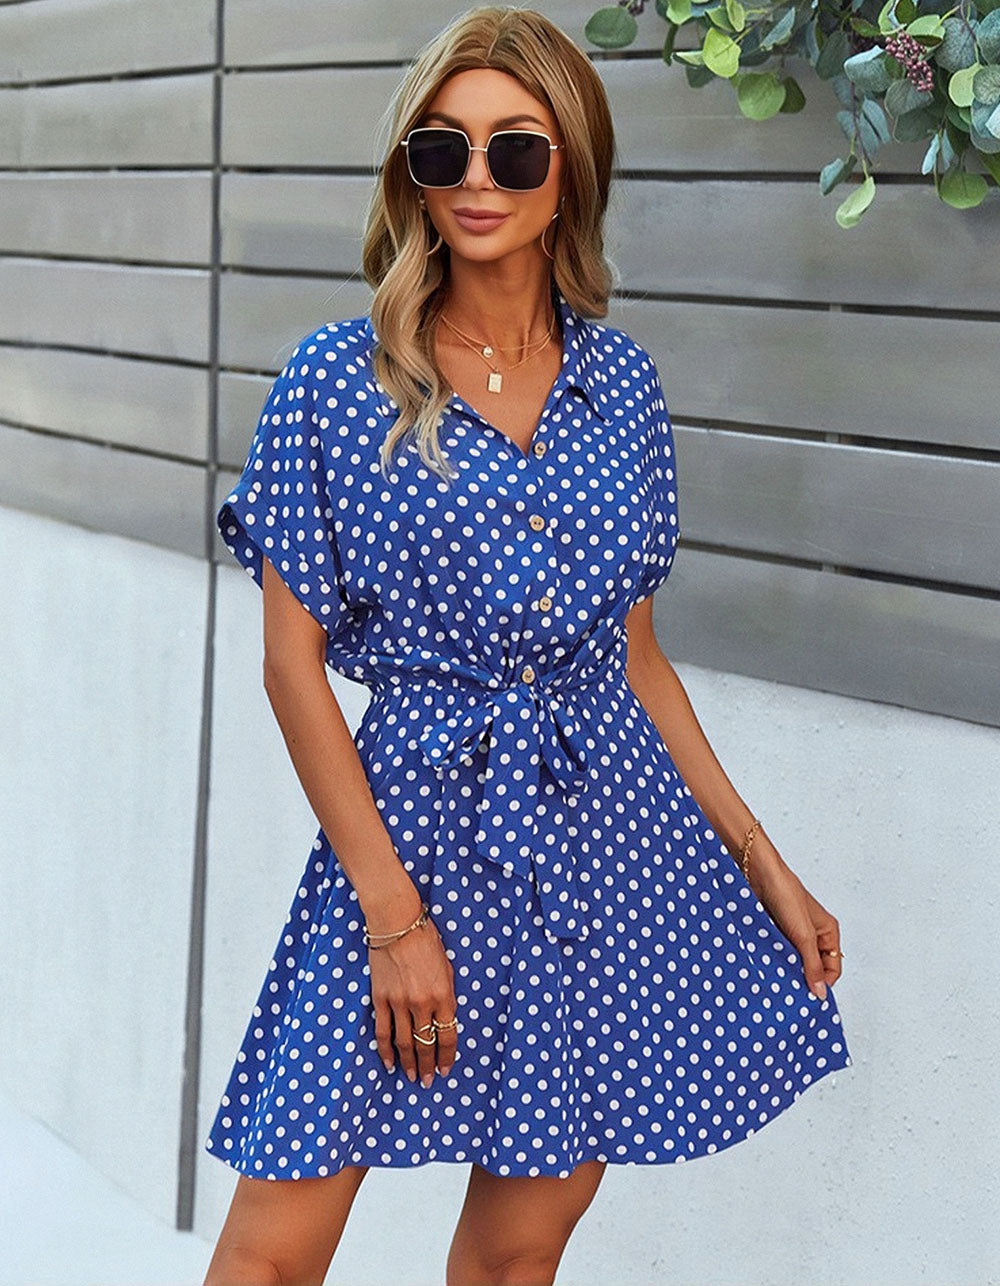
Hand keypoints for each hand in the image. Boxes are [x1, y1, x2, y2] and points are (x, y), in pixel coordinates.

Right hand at [368, 910, 458, 1086]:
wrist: (396, 923)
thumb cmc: (425, 939)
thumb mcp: (447, 966)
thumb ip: (447, 992)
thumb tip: (444, 1015)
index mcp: (444, 994)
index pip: (448, 1035)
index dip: (447, 1056)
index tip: (446, 1069)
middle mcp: (422, 1003)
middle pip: (426, 1044)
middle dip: (428, 1066)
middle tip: (428, 1081)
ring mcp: (399, 1003)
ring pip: (405, 1043)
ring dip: (409, 1064)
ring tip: (411, 1077)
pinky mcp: (380, 999)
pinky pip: (383, 1032)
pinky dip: (385, 1051)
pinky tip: (389, 1064)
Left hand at [746, 843, 843, 1000]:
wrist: (758, 874)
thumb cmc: (786, 894)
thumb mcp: (803, 934)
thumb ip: (812, 965)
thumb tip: (820, 994)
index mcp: (828, 931)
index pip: (833, 967)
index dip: (823, 982)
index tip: (809, 996)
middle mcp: (812, 933)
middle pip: (813, 965)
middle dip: (803, 977)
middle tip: (792, 992)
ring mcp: (793, 932)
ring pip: (794, 960)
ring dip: (786, 968)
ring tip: (777, 980)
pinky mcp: (775, 930)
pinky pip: (778, 952)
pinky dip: (773, 959)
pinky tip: (766, 967)